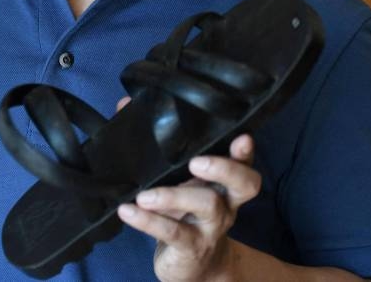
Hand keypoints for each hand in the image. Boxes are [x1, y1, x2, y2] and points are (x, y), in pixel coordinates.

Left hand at [117, 132, 260, 281]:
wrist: (193, 266)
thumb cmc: (182, 212)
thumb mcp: (173, 180)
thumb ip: (155, 146)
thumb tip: (126, 106)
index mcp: (223, 182)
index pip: (243, 162)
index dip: (245, 152)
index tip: (241, 137)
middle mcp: (225, 202)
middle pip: (243, 184)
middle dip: (224, 169)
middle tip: (195, 162)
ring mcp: (211, 226)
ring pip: (207, 207)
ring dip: (174, 197)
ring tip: (144, 196)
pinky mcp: (192, 246)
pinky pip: (174, 233)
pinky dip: (148, 222)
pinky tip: (127, 211)